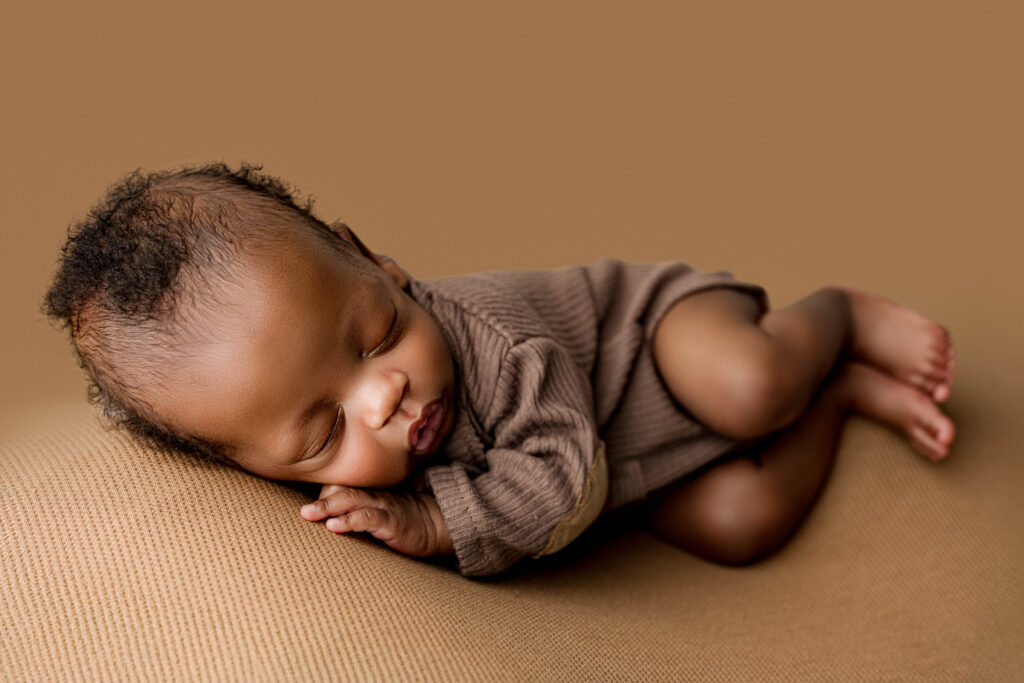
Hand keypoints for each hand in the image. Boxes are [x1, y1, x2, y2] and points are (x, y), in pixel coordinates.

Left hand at [300, 484, 453, 557]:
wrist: (437, 524)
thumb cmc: (404, 519)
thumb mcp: (378, 512)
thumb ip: (357, 510)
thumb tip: (327, 520)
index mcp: (368, 492)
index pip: (340, 485)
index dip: (323, 493)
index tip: (306, 506)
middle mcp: (373, 495)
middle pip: (342, 490)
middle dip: (320, 499)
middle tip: (301, 511)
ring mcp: (383, 506)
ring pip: (352, 500)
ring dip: (329, 507)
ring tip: (309, 514)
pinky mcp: (392, 521)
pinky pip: (369, 518)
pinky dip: (350, 521)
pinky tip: (334, 526)